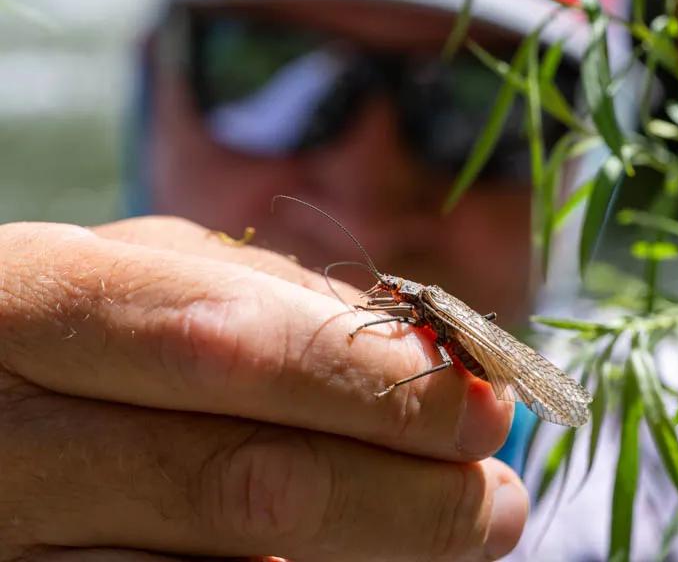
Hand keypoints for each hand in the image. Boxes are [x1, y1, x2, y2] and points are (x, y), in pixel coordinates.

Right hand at [0, 217, 526, 560]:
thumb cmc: (52, 324)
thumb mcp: (132, 275)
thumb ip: (259, 295)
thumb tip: (418, 349)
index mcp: (37, 303)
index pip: (231, 347)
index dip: (374, 387)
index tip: (484, 410)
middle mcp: (11, 434)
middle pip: (244, 483)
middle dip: (402, 499)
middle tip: (499, 503)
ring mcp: (11, 536)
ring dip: (367, 553)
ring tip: (456, 532)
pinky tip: (344, 559)